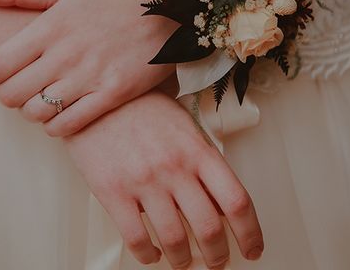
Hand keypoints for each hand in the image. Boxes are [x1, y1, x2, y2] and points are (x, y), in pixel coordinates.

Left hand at [0, 0, 178, 135]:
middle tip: (22, 89)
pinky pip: (69, 125)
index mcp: (50, 25)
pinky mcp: (113, 94)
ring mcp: (90, 75)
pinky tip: (65, 113)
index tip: (1, 74)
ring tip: (46, 100)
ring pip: (36, 114)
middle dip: (10, 96)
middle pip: (10, 95)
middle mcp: (65, 53)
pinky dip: (58, 126)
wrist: (170, 7)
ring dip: (34, 112)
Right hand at [64, 91, 263, 268]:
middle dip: (218, 255)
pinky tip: (152, 253)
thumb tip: (222, 202)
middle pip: (209, 228)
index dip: (250, 233)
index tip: (252, 248)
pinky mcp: (113, 191)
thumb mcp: (184, 126)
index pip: (237, 201)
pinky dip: (148, 255)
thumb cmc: (142, 108)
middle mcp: (175, 167)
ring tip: (182, 261)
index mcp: (198, 150)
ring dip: (183, 260)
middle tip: (216, 262)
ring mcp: (144, 181)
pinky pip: (136, 238)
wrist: (97, 96)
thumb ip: (204, 162)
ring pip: (175, 240)